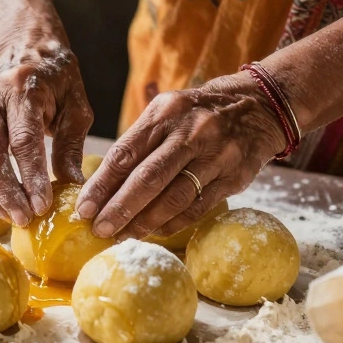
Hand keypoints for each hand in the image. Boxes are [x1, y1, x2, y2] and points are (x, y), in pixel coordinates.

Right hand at [0, 39, 92, 226]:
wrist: (26, 53)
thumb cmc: (57, 82)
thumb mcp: (76, 107)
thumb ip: (71, 146)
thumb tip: (71, 188)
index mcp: (21, 88)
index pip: (22, 140)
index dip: (31, 177)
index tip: (42, 206)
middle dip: (5, 192)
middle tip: (25, 218)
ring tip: (10, 217)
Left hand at [76, 74, 286, 238]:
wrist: (258, 106)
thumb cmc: (197, 113)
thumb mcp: (167, 111)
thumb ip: (138, 142)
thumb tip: (101, 185)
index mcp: (166, 113)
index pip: (126, 153)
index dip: (102, 184)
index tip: (84, 208)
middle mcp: (191, 132)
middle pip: (148, 178)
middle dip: (119, 208)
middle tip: (98, 230)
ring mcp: (216, 155)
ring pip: (174, 197)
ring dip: (144, 222)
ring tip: (122, 236)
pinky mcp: (235, 177)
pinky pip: (198, 207)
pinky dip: (173, 223)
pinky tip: (154, 232)